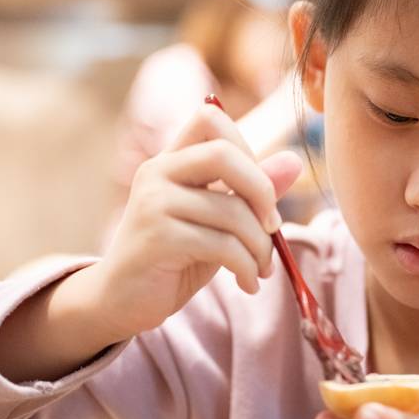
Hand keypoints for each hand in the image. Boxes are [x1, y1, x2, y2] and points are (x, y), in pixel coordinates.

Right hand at [90, 103, 302, 342]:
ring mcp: (153, 203)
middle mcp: (157, 172)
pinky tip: (248, 283)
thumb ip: (252, 191)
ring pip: (231, 211)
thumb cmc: (175, 258)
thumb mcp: (220, 222)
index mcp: (171, 160)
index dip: (248, 148)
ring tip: (260, 269)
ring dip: (259, 246)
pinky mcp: (156, 238)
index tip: (260, 192)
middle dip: (262, 190)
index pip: (211, 117)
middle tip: (273, 227)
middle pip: (222, 153)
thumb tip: (295, 161)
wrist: (122, 301)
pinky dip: (247, 267)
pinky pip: (221, 245)